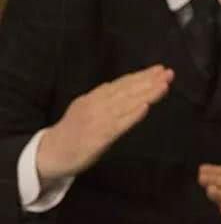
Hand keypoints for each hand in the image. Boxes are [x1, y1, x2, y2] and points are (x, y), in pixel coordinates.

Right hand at [36, 65, 173, 181]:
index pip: (122, 83)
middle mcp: (96, 105)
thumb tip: (123, 86)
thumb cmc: (72, 132)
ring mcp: (98, 120)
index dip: (142, 76)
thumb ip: (105, 98)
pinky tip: (146, 107)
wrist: (49, 153)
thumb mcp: (86, 108)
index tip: (160, 69)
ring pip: (126, 104)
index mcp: (94, 97)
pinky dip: (132, 115)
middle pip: (127, 90)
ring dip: (146, 94)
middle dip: (149, 81)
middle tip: (168, 72)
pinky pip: (119, 125)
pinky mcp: (99, 137)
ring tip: (164, 85)